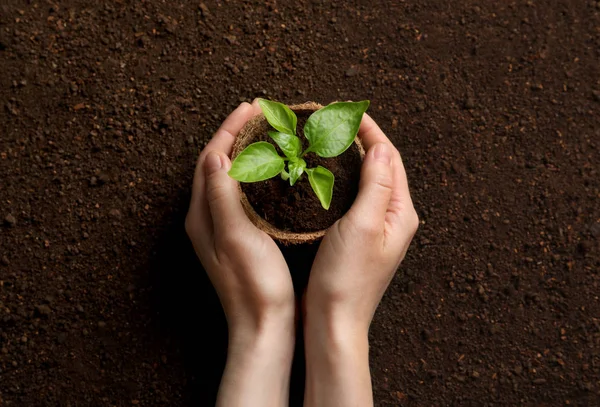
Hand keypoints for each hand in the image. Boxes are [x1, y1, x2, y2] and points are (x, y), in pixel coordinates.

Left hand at [185, 101, 294, 406]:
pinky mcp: (238, 236)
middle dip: (234, 135)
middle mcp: (207, 217)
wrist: (263, 325)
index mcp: (203, 214)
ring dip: (243, 152)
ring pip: (229, 177)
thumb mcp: (234, 234)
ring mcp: (222, 228)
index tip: (251, 107)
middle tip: (258, 114)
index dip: (229, 130)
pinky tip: (270, 173)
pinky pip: (240, 193)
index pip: (211, 159)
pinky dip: (253, 174)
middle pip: (216, 164)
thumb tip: (214, 154)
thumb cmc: (252, 283)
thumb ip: (220, 194)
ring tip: (264, 134)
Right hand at [303, 114, 417, 406]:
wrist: (333, 320)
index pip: (390, 158)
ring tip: (331, 141)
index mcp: (401, 212)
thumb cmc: (347, 277)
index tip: (348, 112)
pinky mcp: (360, 239)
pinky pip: (356, 198)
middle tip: (337, 121)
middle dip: (363, 141)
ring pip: (369, 182)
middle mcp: (393, 218)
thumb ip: (376, 184)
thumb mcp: (364, 224)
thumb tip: (380, 146)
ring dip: (354, 159)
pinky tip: (327, 177)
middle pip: (382, 167)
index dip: (371, 131)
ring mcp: (377, 230)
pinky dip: (345, 181)